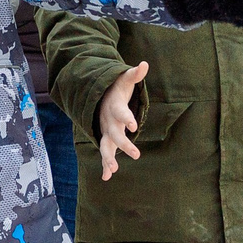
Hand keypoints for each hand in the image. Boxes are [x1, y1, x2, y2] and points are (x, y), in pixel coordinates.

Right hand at [96, 60, 150, 180]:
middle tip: (136, 154)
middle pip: (114, 134)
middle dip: (123, 145)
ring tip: (113, 171)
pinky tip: (107, 178)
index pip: (121, 113)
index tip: (134, 126)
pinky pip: (105, 153)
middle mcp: (108, 121)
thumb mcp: (124, 80)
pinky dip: (105, 166)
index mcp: (114, 108)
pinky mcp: (106, 139)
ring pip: (105, 146)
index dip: (127, 118)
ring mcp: (106, 131)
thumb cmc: (115, 89)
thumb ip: (134, 74)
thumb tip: (144, 64)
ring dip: (108, 159)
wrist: (98, 97)